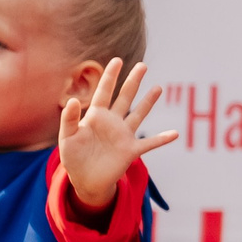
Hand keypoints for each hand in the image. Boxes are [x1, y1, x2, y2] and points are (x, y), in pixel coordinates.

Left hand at [57, 59, 177, 215]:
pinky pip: (149, 144)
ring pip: (139, 115)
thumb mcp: (66, 138)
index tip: (117, 60)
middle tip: (142, 65)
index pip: (104, 92)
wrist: (85, 180)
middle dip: (133, 81)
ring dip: (148, 102)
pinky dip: (162, 139)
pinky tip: (174, 133)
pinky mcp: (131, 151)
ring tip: (159, 88)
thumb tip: (72, 100)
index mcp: (95, 116)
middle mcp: (112, 122)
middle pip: (125, 97)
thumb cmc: (74, 158)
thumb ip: (68, 119)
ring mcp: (123, 135)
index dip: (110, 76)